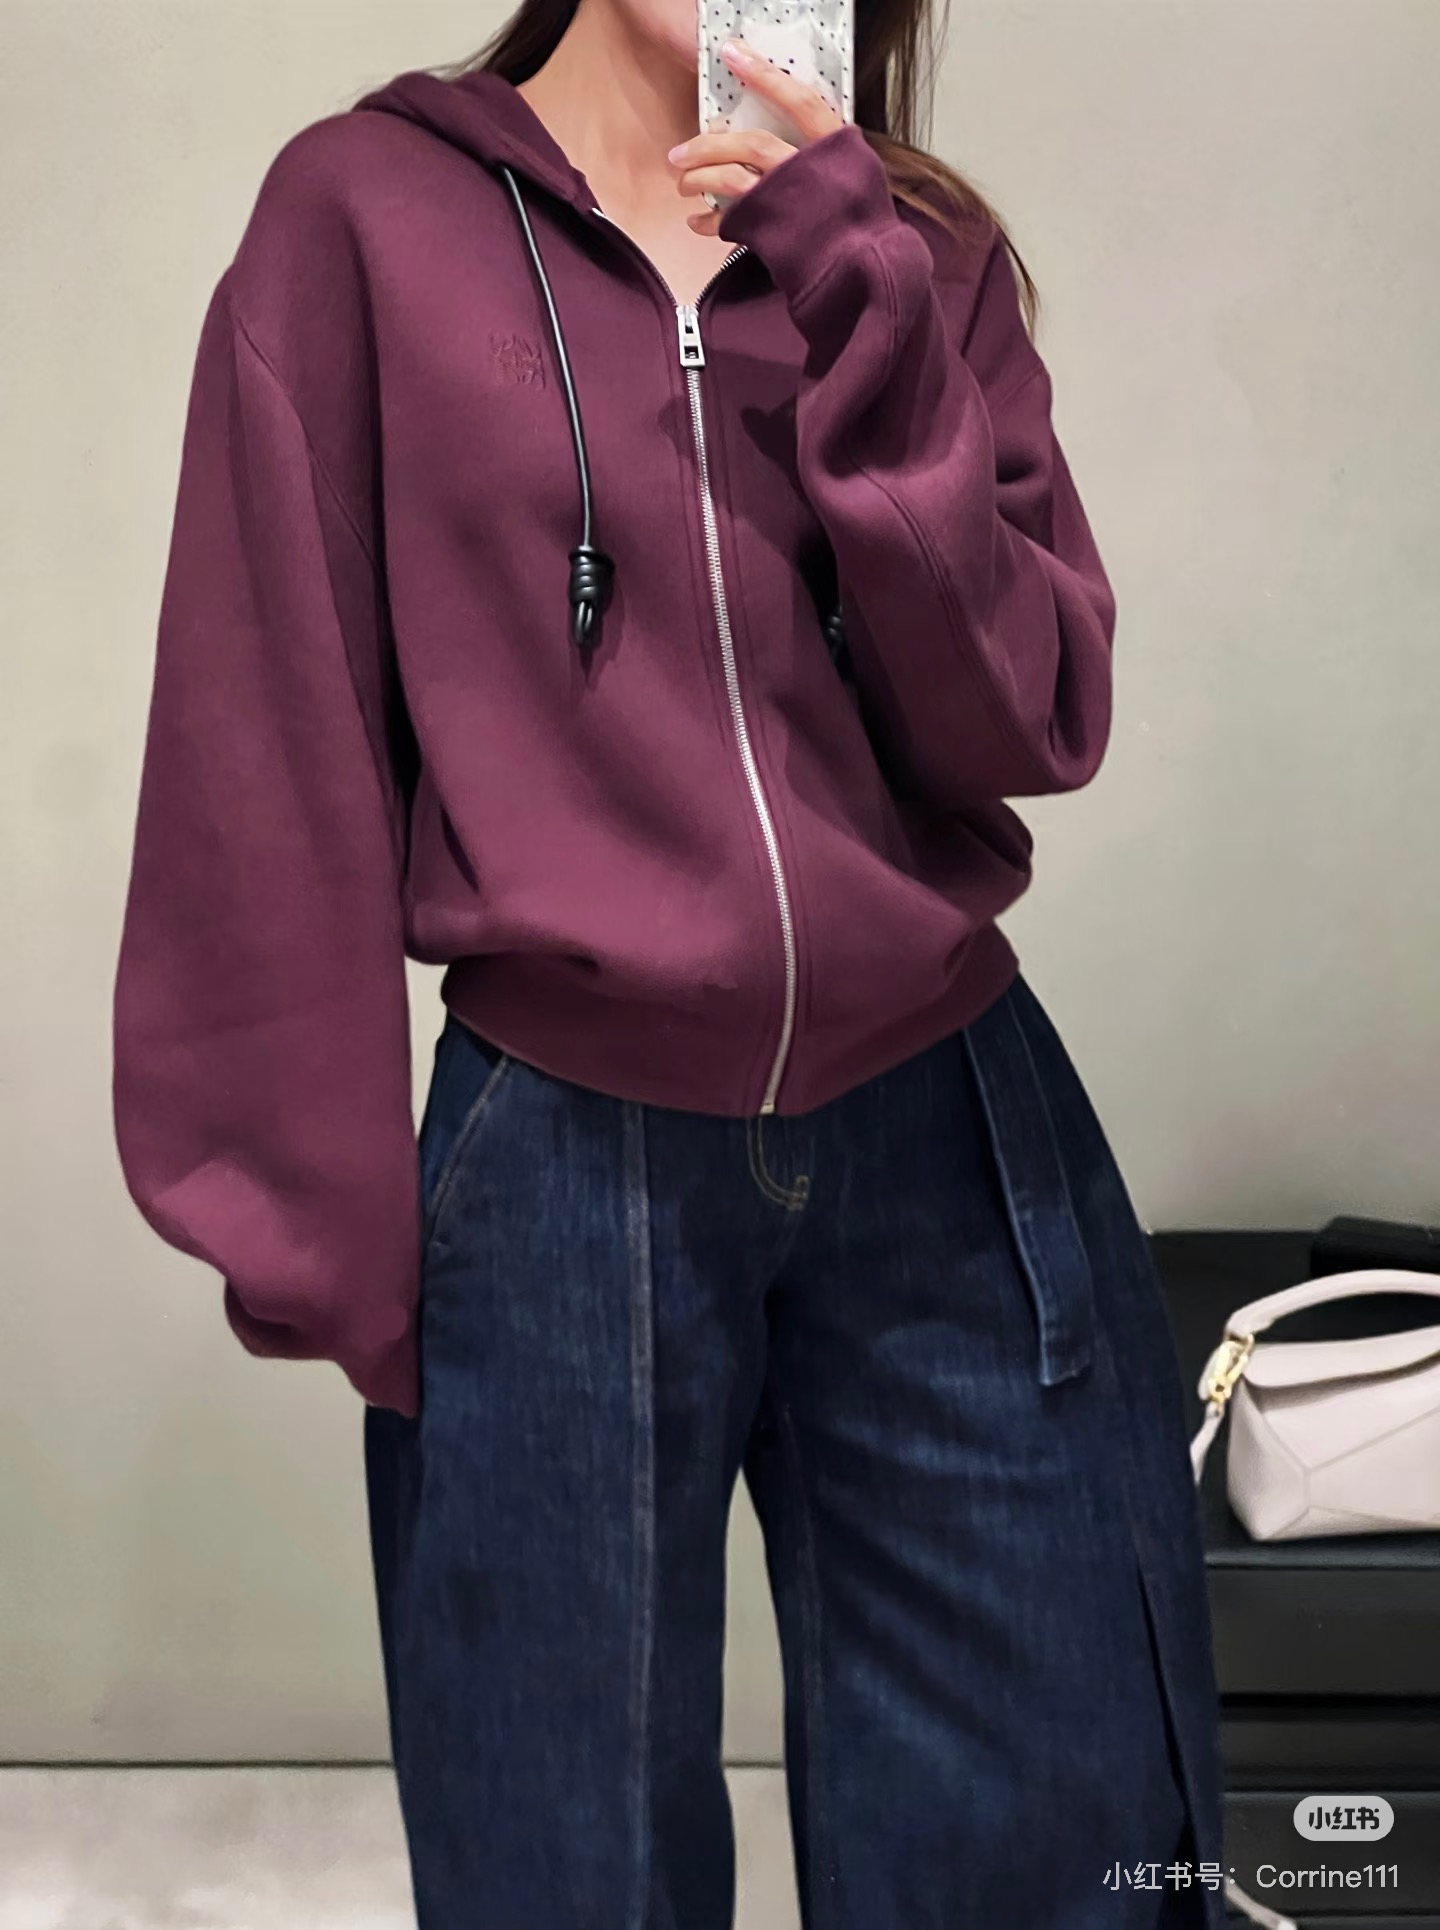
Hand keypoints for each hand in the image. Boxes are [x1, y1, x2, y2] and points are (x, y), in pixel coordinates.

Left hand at [668, 38, 844, 235]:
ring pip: (734, 179)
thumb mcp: (854, 173)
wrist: (862, 273)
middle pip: (751, 144)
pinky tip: (696, 221)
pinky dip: (708, 221)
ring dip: (699, 179)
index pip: (799, 101)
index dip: (766, 76)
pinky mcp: (774, 234)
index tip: (734, 54)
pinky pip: (730, 221)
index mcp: (835, 148)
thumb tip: (778, 139)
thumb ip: (823, 152)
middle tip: (679, 154)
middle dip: (709, 146)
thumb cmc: (857, 221)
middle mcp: (809, 172)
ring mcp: (790, 204)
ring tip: (682, 184)